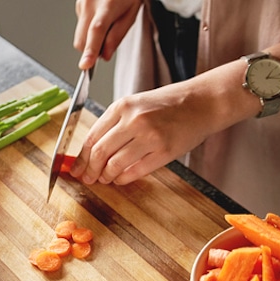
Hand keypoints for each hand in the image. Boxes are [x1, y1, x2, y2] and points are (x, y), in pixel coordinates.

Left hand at [69, 82, 216, 184]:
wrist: (203, 102)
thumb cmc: (169, 104)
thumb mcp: (136, 105)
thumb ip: (114, 125)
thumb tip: (91, 151)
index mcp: (122, 106)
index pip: (92, 137)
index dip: (81, 158)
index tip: (76, 169)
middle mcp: (134, 120)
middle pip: (99, 153)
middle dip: (90, 170)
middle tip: (88, 179)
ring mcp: (150, 136)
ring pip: (115, 165)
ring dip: (106, 176)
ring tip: (105, 179)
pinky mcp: (164, 151)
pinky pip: (135, 171)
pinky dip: (123, 179)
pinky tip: (120, 179)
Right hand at [74, 0, 140, 68]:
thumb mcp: (131, 14)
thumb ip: (117, 36)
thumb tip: (105, 55)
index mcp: (108, 5)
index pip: (97, 31)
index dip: (91, 50)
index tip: (86, 65)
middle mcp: (90, 3)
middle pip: (82, 40)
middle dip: (91, 50)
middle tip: (107, 43)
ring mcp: (81, 3)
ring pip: (80, 35)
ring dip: (90, 39)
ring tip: (106, 24)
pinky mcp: (78, 4)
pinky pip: (80, 26)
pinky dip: (89, 29)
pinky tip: (100, 17)